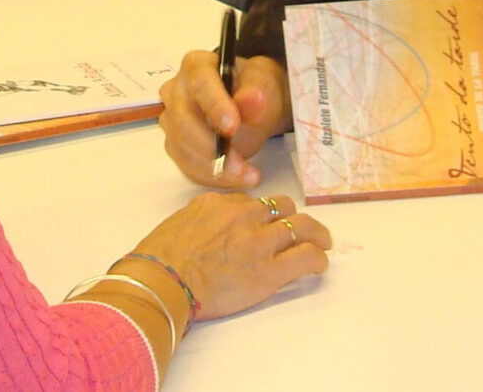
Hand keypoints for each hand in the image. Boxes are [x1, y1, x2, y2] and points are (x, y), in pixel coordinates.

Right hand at [129, 191, 330, 321]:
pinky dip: (317, 257)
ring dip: (315, 234)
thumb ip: (204, 219)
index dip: (265, 213)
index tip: (268, 223)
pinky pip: (305, 256)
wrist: (162, 281)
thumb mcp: (180, 222)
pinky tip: (319, 263)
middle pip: (282, 206)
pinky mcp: (268, 271)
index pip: (253, 201)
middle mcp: (243, 216)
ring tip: (322, 242)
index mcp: (219, 203)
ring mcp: (258, 242)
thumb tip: (216, 226)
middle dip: (292, 216)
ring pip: (301, 225)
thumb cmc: (160, 260)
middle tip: (300, 228)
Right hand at [159, 50, 290, 186]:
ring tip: (247, 175)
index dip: (214, 106)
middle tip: (242, 165)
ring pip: (181, 148)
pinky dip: (211, 178)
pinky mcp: (175, 144)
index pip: (199, 84)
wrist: (254, 108)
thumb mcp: (265, 85)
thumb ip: (258, 92)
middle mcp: (176, 90)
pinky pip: (186, 166)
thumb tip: (252, 100)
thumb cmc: (257, 90)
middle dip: (212, 148)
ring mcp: (171, 119)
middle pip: (182, 120)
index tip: (232, 127)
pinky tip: (235, 178)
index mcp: (196, 65)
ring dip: (213, 169)